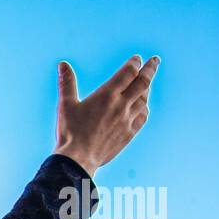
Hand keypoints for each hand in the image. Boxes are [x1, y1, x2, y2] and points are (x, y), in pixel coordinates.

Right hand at [53, 55, 158, 176]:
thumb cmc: (70, 132)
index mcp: (107, 95)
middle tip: (155, 60)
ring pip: (144, 99)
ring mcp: (127, 120)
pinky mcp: (128, 133)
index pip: (128, 72)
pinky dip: (145, 107)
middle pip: (143, 82)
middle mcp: (121, 105)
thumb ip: (67, 83)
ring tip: (147, 82)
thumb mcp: (65, 105)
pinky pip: (143, 116)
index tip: (137, 58)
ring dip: (147, 88)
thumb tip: (62, 64)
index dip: (134, 63)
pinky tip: (143, 105)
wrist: (78, 160)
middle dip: (150, 69)